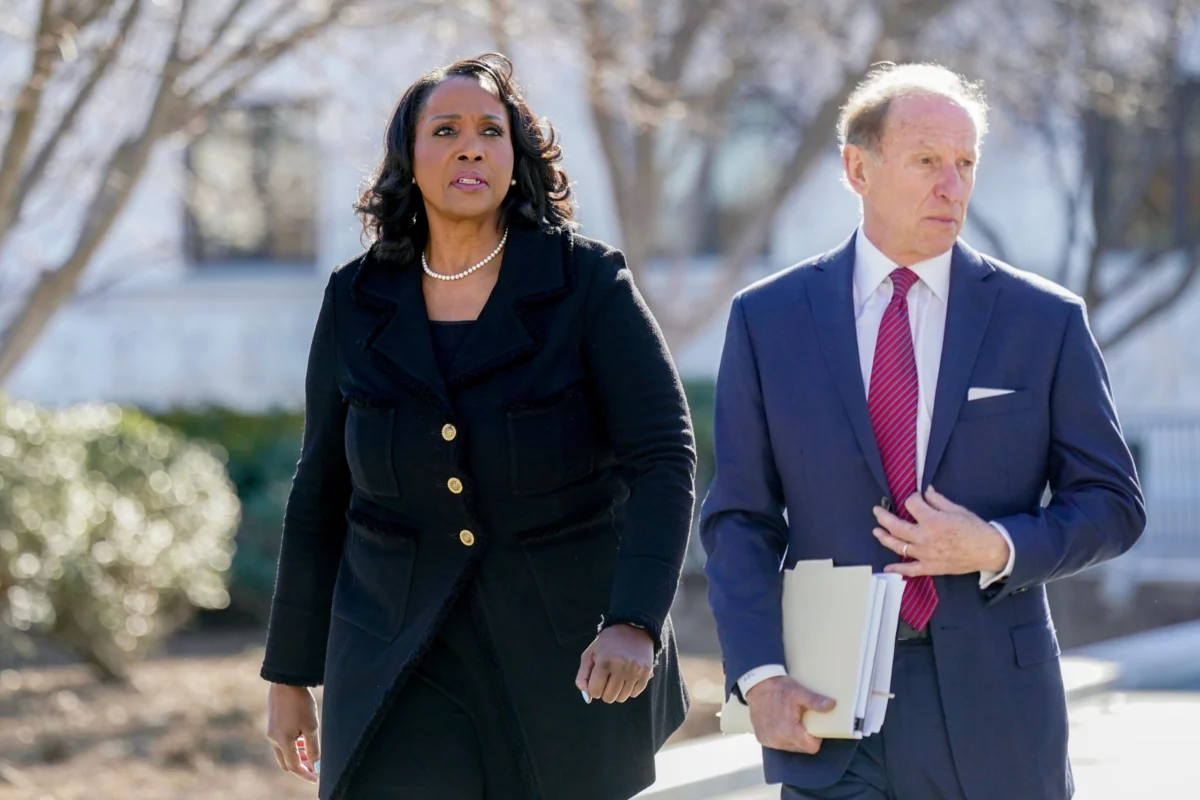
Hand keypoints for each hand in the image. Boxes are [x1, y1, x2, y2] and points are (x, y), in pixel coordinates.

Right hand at [266, 683, 319, 783]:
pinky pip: (281, 741)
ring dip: (297, 754)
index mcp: (281, 741)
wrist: (286, 680)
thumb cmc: (300, 702)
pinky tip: (302, 737)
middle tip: (314, 766)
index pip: (294, 766)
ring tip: (310, 750)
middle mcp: (273, 738)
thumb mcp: (311, 726)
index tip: (317, 778)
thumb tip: (316, 765)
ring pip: (283, 751)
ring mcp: (270, 731)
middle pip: (286, 761)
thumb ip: (312, 748)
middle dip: (300, 766)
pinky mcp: (272, 723)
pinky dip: (292, 744)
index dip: (306, 773)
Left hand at [575, 624, 653, 703]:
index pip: (595, 691)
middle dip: (604, 691)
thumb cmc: (607, 643)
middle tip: (607, 677)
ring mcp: (635, 670)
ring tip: (617, 677)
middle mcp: (621, 666)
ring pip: (621, 698)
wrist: (634, 627)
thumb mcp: (589, 654)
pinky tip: (627, 677)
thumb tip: (588, 699)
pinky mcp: (646, 673)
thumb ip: (582, 677)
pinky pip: (634, 694)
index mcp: (604, 661)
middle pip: (608, 697)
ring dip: (616, 692)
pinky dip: (628, 690)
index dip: (593, 687)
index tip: (597, 678)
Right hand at [744, 676, 833, 753]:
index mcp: (789, 731)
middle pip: (801, 748)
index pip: (811, 747)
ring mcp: (768, 741)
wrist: (756, 685)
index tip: (814, 727)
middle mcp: (777, 740)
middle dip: (804, 737)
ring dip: (792, 737)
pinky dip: (780, 736)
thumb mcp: (799, 692)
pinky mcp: (761, 738)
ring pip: (789, 747)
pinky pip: (777, 743)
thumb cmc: (779, 689)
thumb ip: (816, 701)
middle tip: (802, 720)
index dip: (816, 738)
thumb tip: (832, 705)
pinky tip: (779, 722)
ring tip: (790, 720)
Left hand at [873, 485, 1009, 576]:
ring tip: (877, 532)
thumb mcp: (956, 509)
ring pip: (898, 546)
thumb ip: (937, 499)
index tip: (916, 498)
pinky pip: (910, 570)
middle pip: (896, 526)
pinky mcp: (930, 567)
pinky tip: (887, 568)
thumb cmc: (975, 528)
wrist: (989, 551)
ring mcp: (925, 554)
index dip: (912, 498)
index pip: (911, 505)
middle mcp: (924, 538)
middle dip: (883, 517)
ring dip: (884, 538)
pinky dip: (897, 570)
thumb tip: (924, 491)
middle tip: (877, 511)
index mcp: (932, 521)